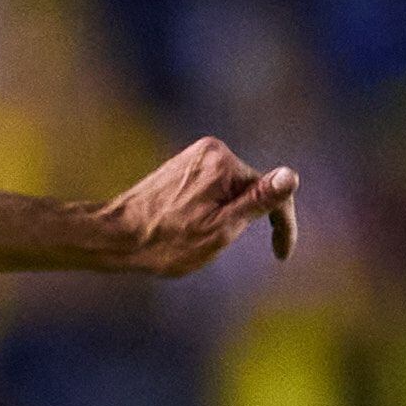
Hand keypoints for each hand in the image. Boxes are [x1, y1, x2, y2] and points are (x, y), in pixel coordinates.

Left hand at [85, 136, 298, 275]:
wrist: (113, 238)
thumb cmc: (165, 241)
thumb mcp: (220, 228)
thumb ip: (258, 202)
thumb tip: (292, 176)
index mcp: (222, 162)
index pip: (271, 191)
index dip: (282, 225)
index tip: (281, 254)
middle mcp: (210, 150)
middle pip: (249, 190)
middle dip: (242, 220)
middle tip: (210, 243)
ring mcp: (193, 157)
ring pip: (230, 193)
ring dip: (224, 218)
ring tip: (192, 237)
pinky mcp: (182, 168)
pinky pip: (212, 191)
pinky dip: (210, 212)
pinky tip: (185, 228)